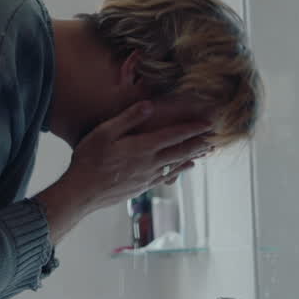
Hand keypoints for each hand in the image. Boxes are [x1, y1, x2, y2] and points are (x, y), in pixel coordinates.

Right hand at [65, 100, 212, 209]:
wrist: (82, 192)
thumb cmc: (89, 160)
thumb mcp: (105, 133)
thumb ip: (128, 119)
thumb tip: (150, 105)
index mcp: (142, 147)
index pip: (174, 135)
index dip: (192, 128)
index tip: (208, 123)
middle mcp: (150, 163)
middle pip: (181, 151)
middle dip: (199, 143)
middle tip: (216, 136)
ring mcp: (147, 177)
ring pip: (177, 165)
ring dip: (193, 156)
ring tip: (206, 151)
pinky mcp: (142, 187)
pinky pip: (167, 176)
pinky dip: (180, 170)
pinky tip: (184, 168)